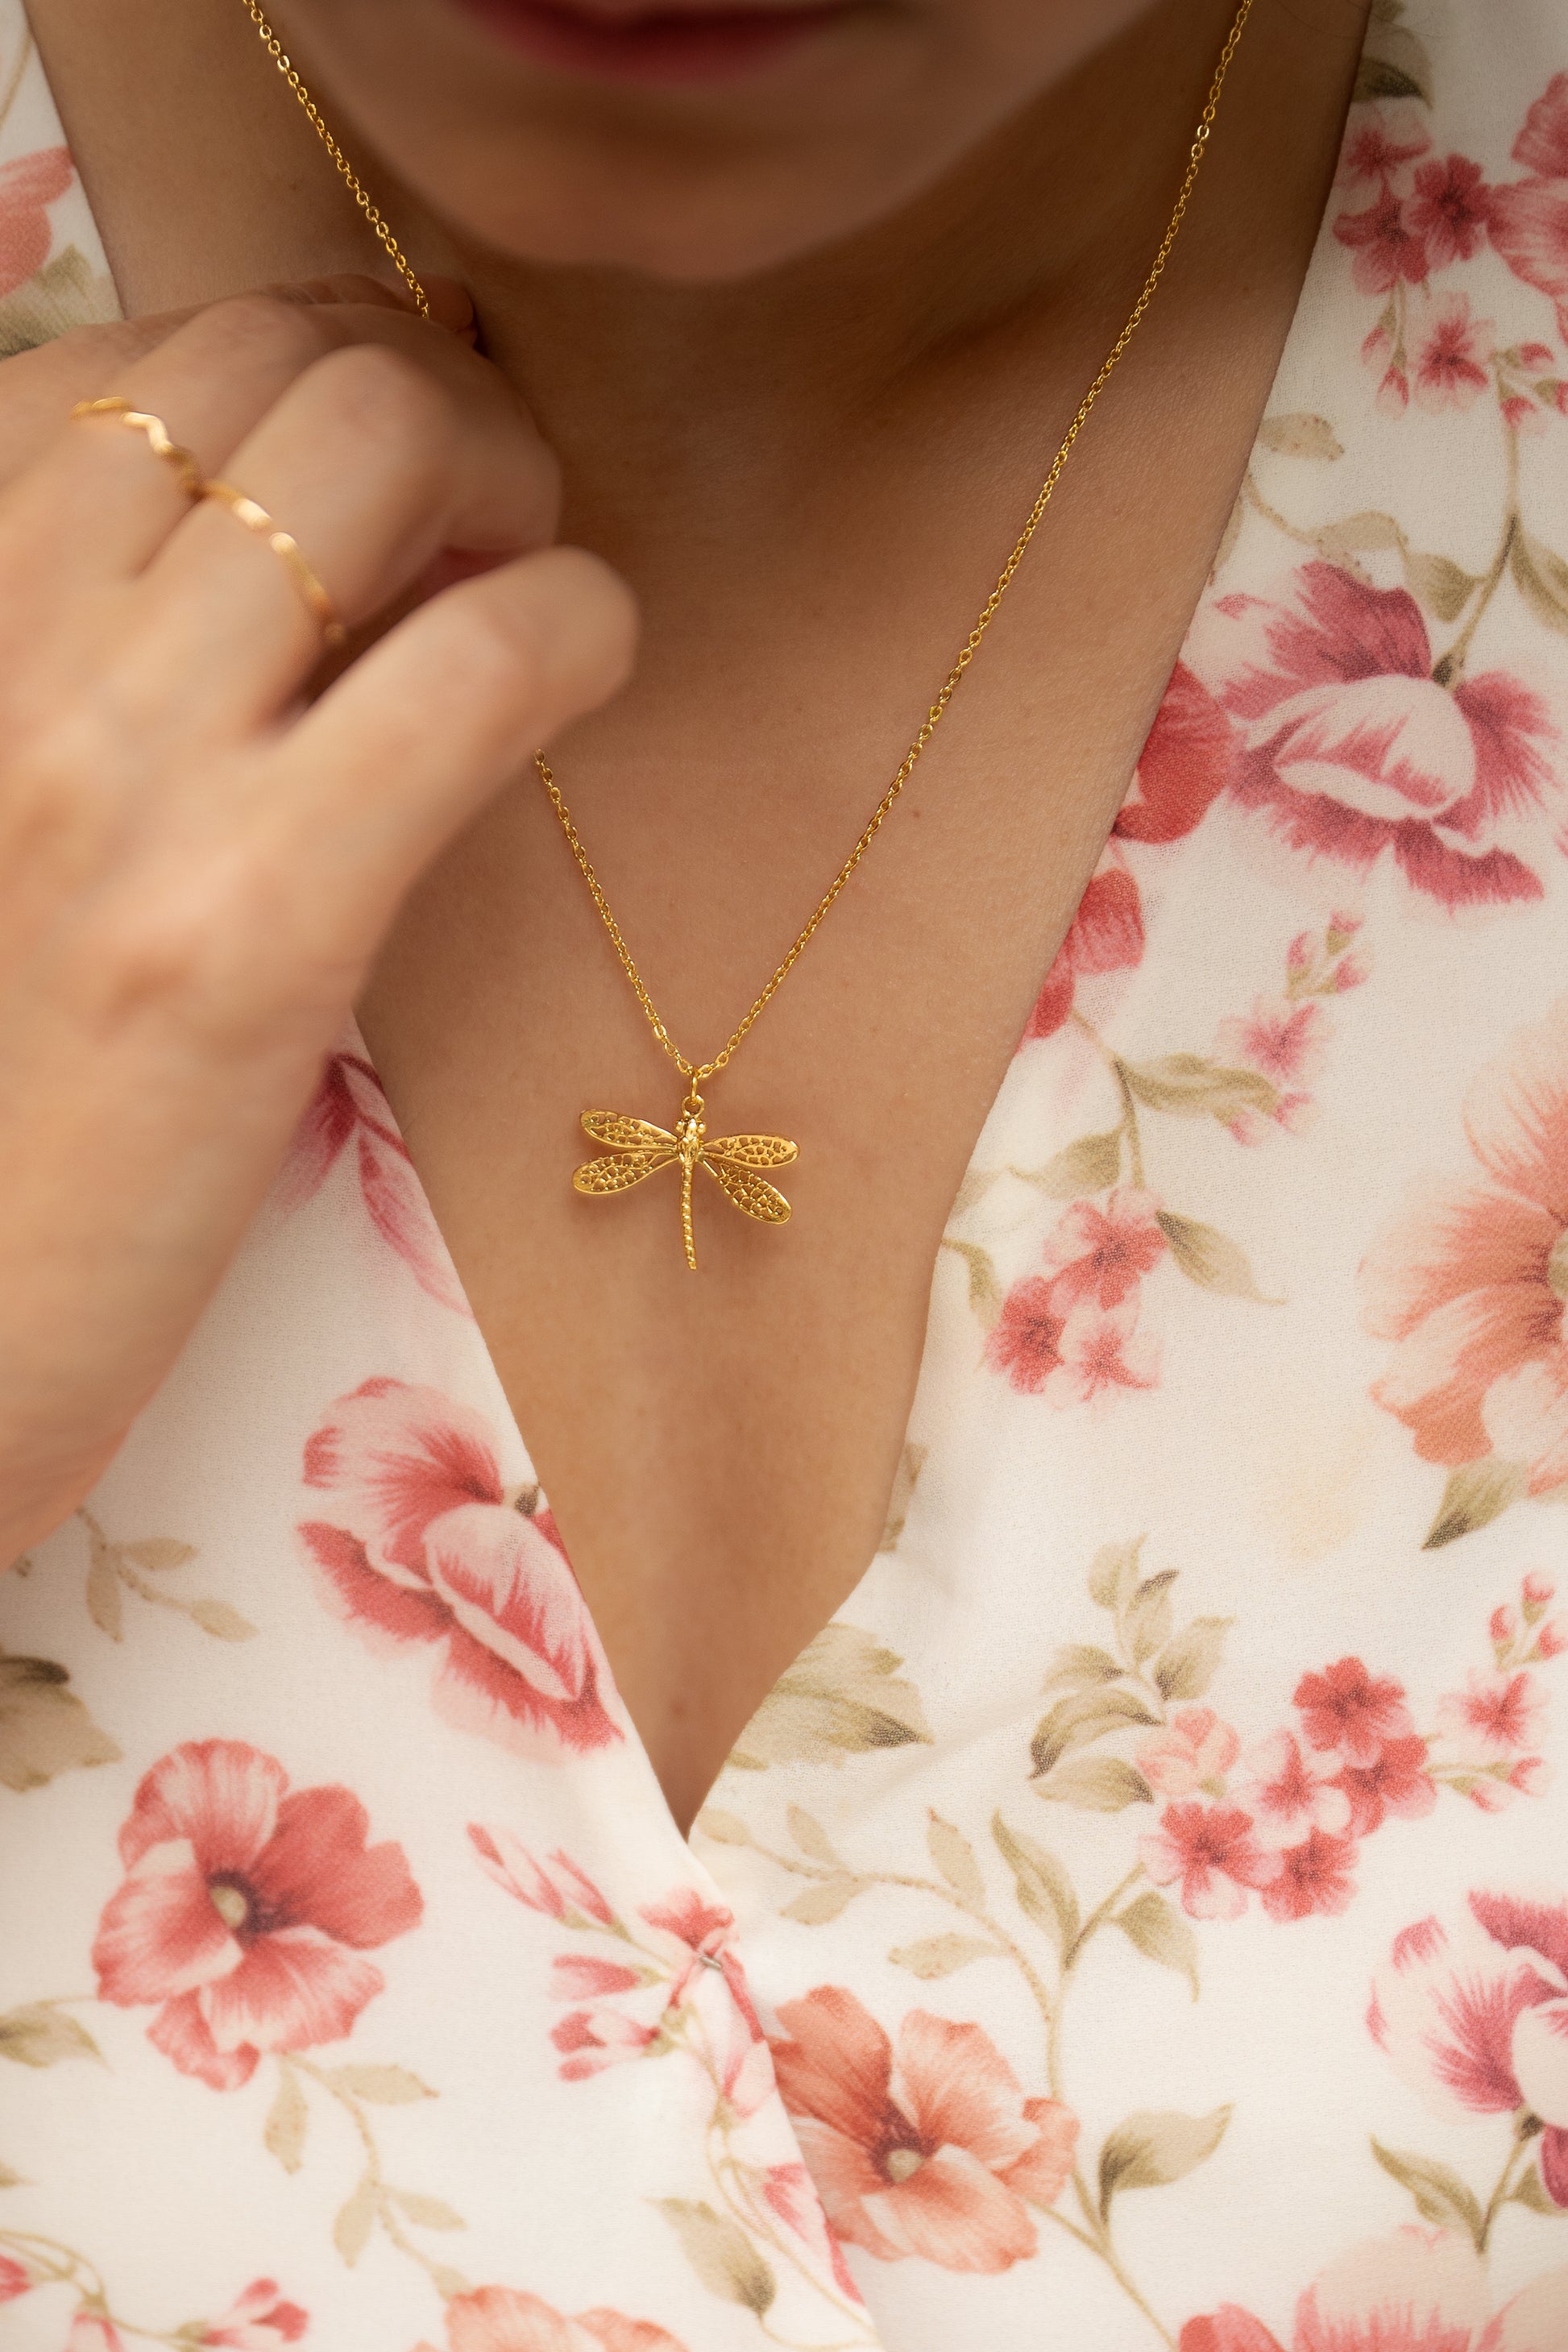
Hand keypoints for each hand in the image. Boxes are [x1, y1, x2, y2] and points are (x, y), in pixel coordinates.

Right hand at [0, 274, 636, 1556]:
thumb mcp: (6, 791)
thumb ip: (93, 645)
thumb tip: (298, 528)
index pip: (142, 351)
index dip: (309, 363)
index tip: (386, 464)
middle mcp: (4, 632)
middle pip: (278, 350)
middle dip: (432, 393)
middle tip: (482, 521)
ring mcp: (120, 764)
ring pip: (381, 438)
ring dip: (509, 479)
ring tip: (519, 588)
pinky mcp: (250, 919)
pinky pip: (480, 658)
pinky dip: (574, 625)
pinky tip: (577, 672)